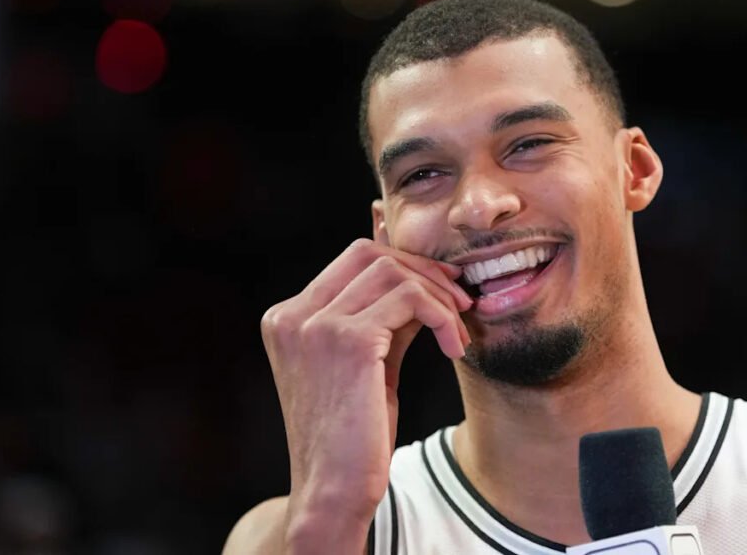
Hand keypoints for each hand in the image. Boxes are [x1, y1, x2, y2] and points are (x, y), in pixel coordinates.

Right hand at [259, 239, 472, 551]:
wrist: (333, 491)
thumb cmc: (352, 435)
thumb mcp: (366, 364)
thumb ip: (383, 318)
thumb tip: (424, 278)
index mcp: (287, 318)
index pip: (353, 259)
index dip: (405, 264)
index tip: (442, 288)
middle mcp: (293, 315)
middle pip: (370, 254)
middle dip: (423, 270)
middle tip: (459, 299)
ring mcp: (315, 325)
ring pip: (393, 271)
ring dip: (438, 295)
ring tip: (458, 330)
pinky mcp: (347, 340)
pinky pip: (410, 300)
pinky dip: (441, 316)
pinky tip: (453, 347)